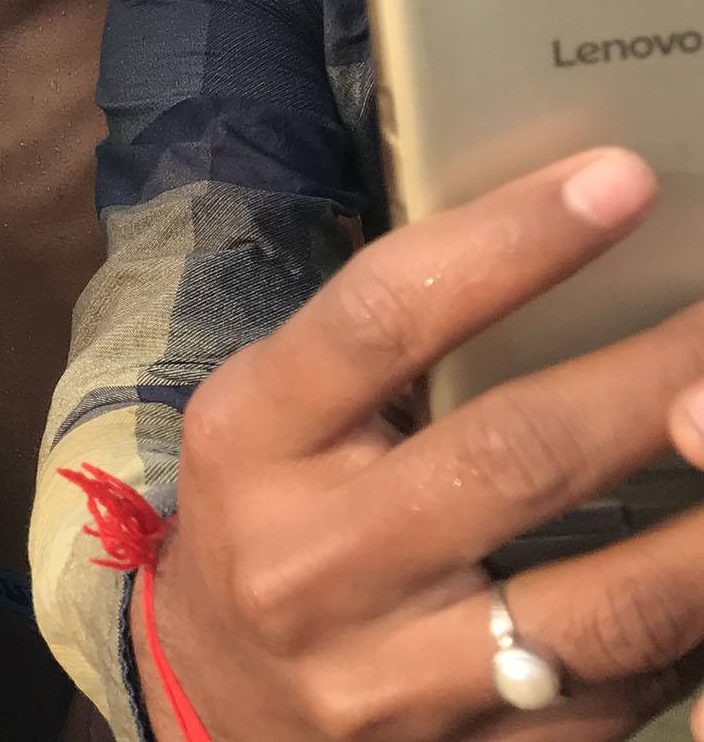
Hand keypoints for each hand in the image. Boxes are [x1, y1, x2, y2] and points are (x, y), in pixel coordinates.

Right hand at [144, 147, 703, 739]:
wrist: (215, 705)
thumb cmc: (272, 519)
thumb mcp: (279, 418)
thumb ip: (385, 352)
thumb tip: (564, 254)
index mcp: (250, 442)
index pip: (383, 317)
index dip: (511, 241)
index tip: (622, 180)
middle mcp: (311, 561)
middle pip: (515, 452)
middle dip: (659, 378)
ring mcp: (393, 681)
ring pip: (607, 602)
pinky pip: (627, 696)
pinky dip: (698, 624)